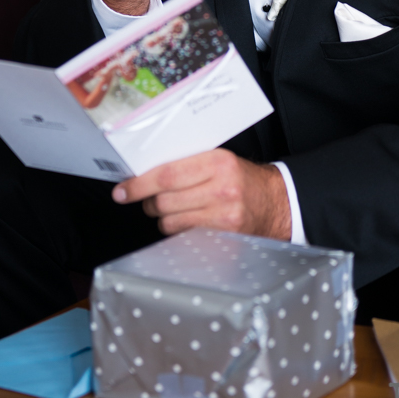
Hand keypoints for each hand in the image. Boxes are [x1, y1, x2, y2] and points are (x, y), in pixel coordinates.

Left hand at [111, 149, 291, 240]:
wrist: (276, 202)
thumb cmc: (242, 179)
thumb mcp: (219, 160)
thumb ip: (187, 164)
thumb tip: (144, 173)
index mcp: (217, 162)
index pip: (167, 174)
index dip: (139, 185)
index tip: (122, 191)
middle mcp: (221, 188)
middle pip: (164, 200)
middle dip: (148, 202)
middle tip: (148, 199)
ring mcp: (224, 215)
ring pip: (170, 220)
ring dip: (162, 217)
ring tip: (173, 209)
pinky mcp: (225, 236)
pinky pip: (184, 235)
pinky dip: (177, 230)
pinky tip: (187, 221)